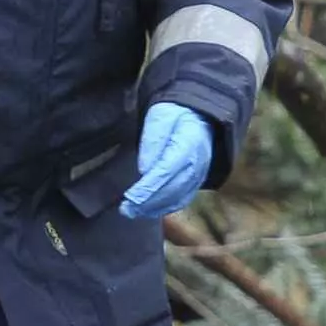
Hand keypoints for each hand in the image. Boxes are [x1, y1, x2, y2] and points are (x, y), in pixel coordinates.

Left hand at [117, 102, 213, 218]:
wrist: (199, 114)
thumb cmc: (175, 114)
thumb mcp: (161, 117)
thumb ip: (153, 140)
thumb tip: (144, 169)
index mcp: (188, 144)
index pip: (166, 171)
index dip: (148, 187)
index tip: (131, 197)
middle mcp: (197, 164)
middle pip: (172, 189)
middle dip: (148, 202)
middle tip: (126, 209)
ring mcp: (199, 175)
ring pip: (178, 199)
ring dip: (155, 209)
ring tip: (133, 212)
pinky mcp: (197, 181)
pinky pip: (183, 200)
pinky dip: (166, 208)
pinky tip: (149, 210)